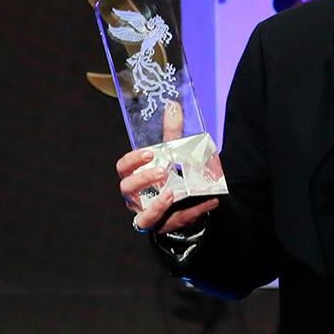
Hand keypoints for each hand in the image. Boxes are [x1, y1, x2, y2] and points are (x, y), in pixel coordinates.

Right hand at [114, 101, 222, 234]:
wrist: (181, 203)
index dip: (133, 161)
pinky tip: (211, 200)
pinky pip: (176, 222)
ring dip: (158, 205)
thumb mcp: (170, 154)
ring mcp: (148, 214)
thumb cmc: (169, 175)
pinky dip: (194, 212)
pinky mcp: (165, 227)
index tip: (149, 153)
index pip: (123, 168)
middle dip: (143, 180)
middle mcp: (135, 197)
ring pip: (144, 217)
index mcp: (133, 176)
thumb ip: (171, 133)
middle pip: (128, 189)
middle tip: (163, 171)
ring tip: (174, 193)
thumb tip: (174, 106)